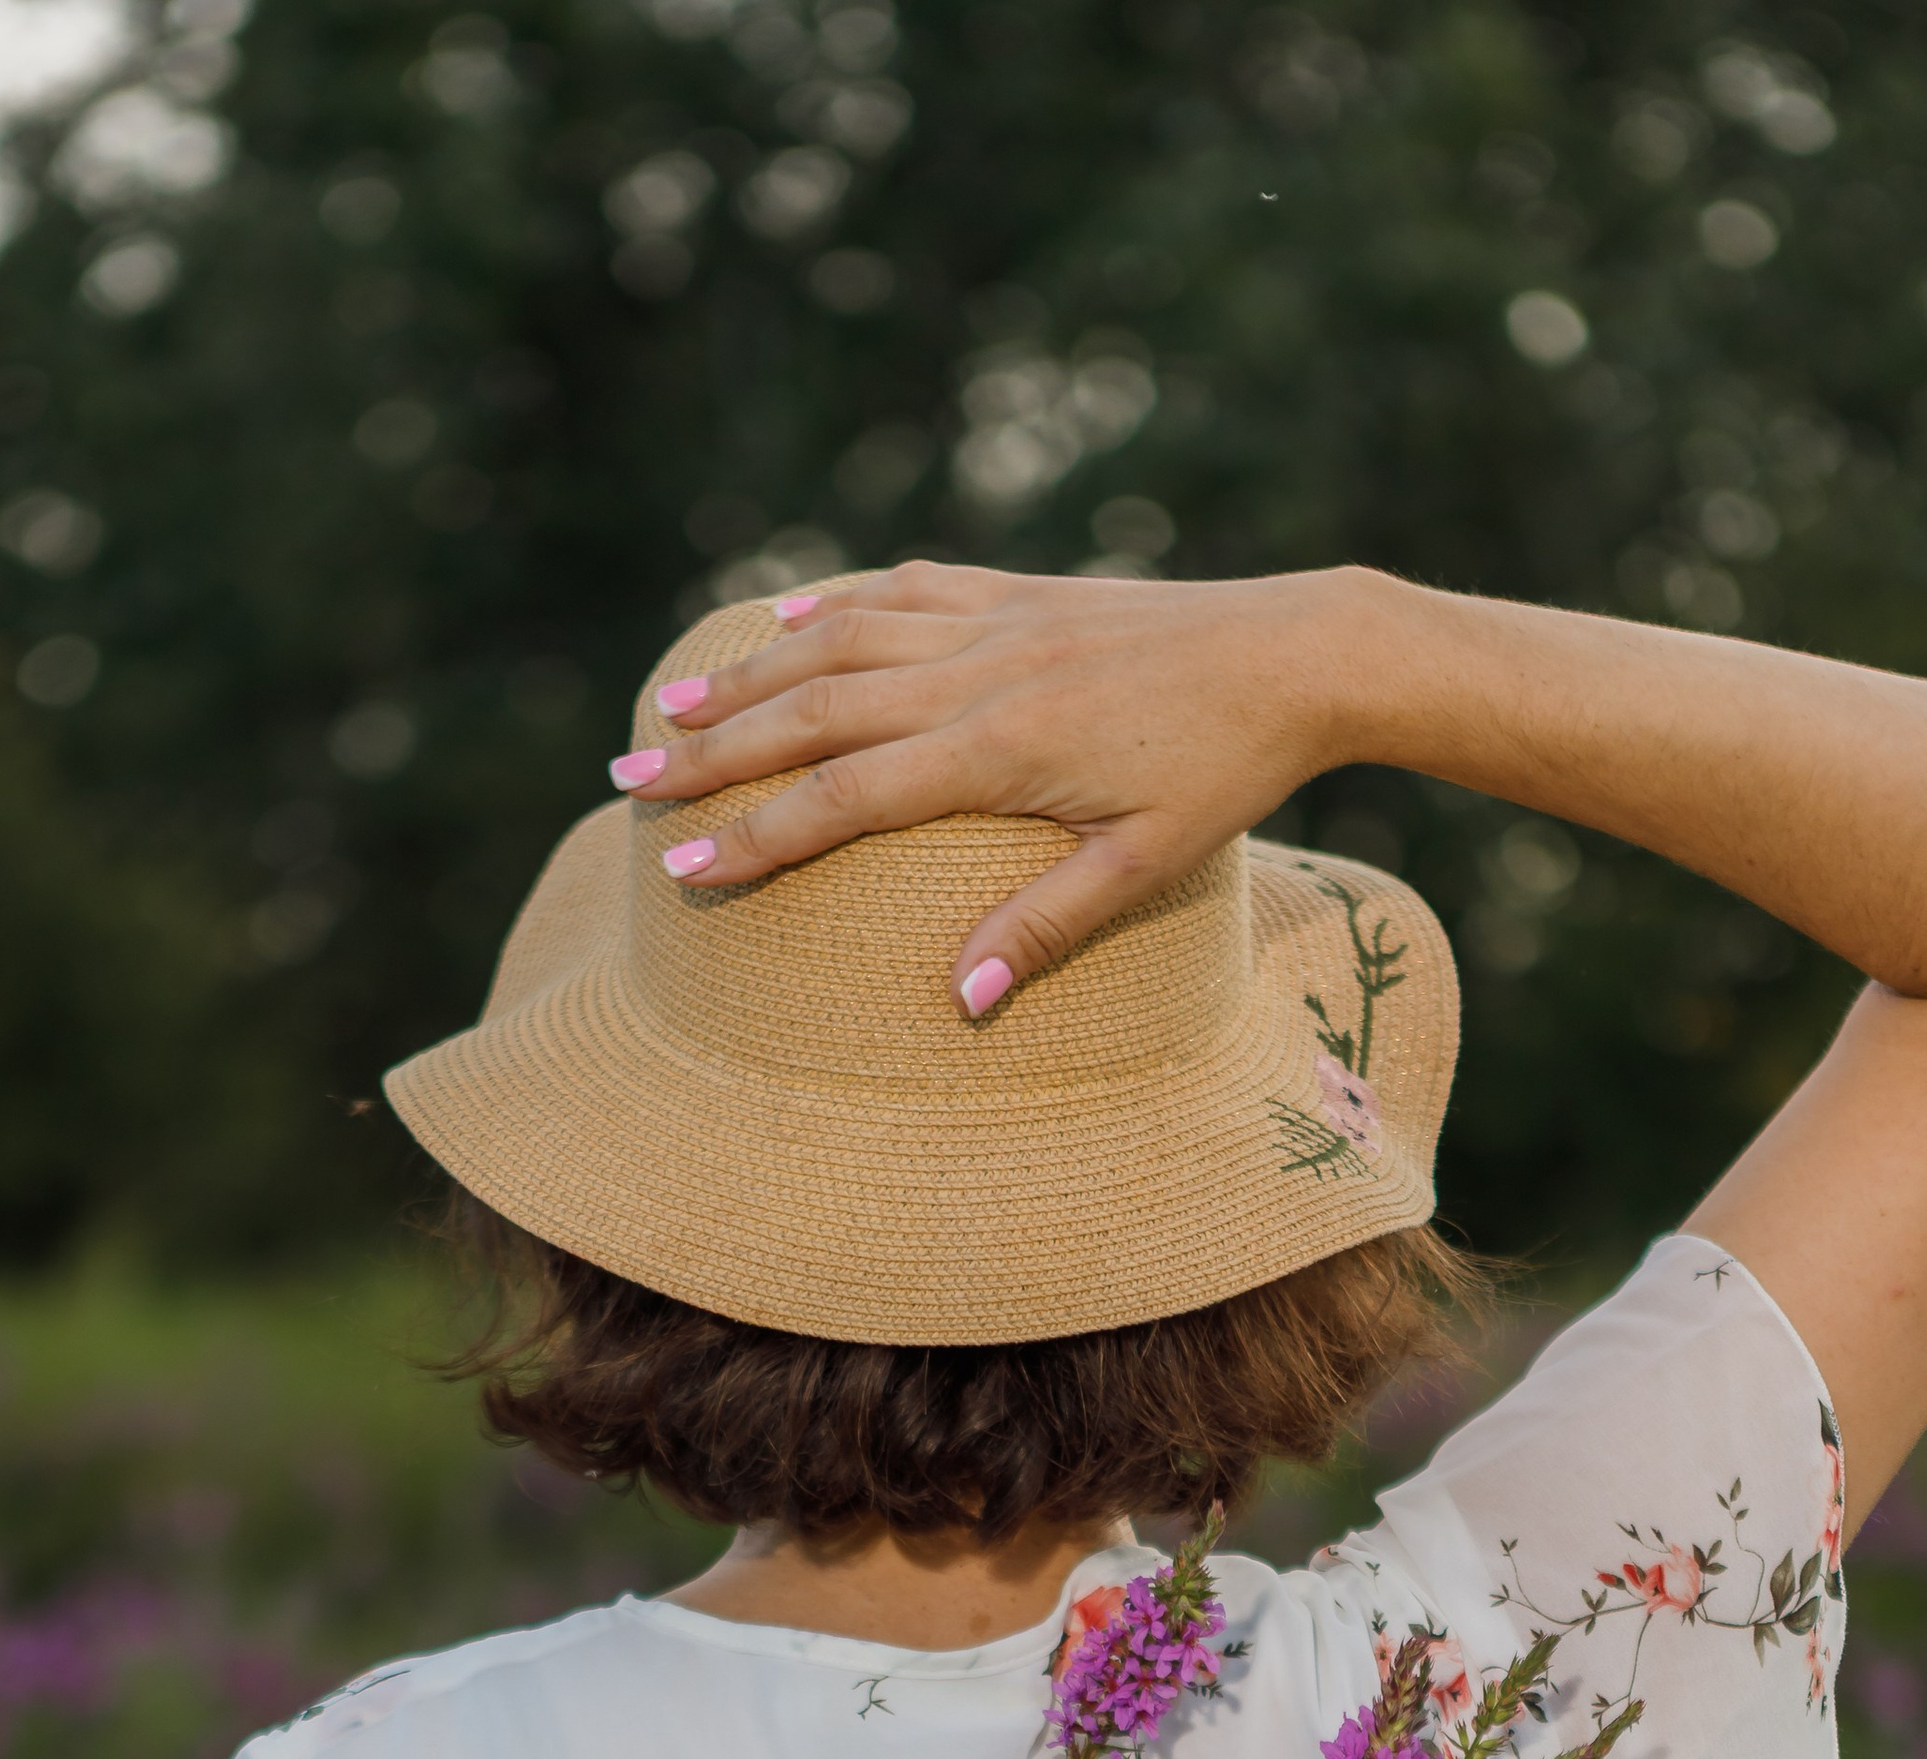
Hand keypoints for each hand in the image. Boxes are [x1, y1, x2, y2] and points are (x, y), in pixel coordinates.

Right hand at [615, 559, 1363, 1008]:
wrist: (1299, 649)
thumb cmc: (1228, 772)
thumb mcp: (1147, 867)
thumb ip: (1048, 927)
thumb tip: (961, 1000)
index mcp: (997, 751)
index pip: (843, 799)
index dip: (753, 835)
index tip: (679, 866)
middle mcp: (976, 674)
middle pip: (812, 711)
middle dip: (712, 749)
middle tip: (627, 778)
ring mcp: (993, 620)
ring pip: (841, 639)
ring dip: (750, 671)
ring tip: (673, 697)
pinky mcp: (1021, 588)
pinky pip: (906, 589)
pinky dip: (836, 605)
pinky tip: (788, 619)